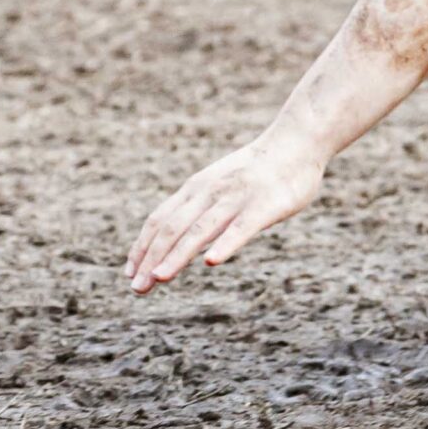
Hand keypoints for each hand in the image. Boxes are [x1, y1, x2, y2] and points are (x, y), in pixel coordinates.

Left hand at [127, 135, 325, 292]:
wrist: (298, 140)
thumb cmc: (260, 168)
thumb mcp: (220, 181)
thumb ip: (201, 204)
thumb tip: (178, 235)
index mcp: (197, 187)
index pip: (160, 220)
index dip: (142, 247)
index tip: (130, 273)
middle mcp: (210, 192)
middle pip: (172, 228)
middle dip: (151, 259)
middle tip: (138, 288)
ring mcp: (236, 198)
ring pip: (200, 230)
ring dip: (176, 256)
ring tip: (158, 278)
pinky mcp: (264, 206)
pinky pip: (241, 228)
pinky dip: (224, 244)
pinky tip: (212, 261)